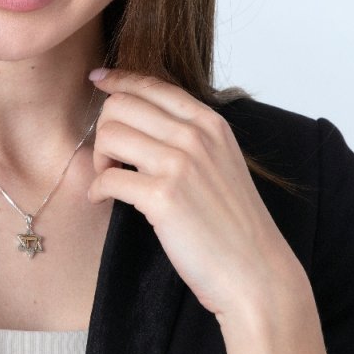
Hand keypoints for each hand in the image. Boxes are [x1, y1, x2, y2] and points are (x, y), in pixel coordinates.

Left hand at [87, 68, 306, 323]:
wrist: (255, 274)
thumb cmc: (233, 224)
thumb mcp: (221, 162)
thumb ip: (190, 136)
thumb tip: (141, 117)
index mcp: (210, 123)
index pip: (153, 85)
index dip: (118, 80)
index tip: (98, 80)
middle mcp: (196, 136)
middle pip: (121, 104)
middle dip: (104, 127)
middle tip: (109, 156)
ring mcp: (180, 165)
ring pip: (109, 134)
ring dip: (99, 157)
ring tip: (109, 177)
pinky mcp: (163, 197)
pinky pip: (107, 178)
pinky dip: (97, 189)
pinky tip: (103, 199)